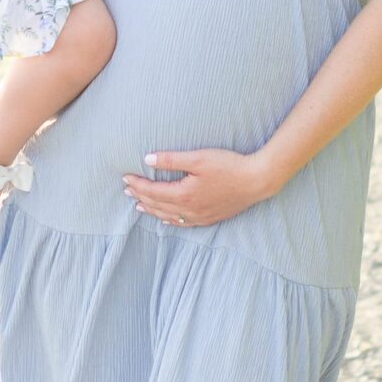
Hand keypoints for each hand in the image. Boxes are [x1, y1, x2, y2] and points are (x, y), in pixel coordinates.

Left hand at [123, 148, 274, 229]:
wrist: (256, 180)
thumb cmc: (228, 166)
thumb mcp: (198, 158)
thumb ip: (171, 160)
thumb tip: (147, 159)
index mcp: (184, 194)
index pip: (153, 191)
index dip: (137, 185)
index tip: (125, 178)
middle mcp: (189, 210)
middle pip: (157, 204)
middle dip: (140, 196)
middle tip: (126, 190)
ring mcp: (200, 216)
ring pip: (168, 216)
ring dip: (152, 210)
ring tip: (138, 205)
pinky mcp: (210, 218)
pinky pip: (183, 223)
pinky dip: (170, 220)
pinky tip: (165, 218)